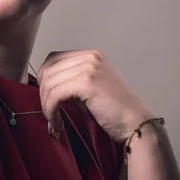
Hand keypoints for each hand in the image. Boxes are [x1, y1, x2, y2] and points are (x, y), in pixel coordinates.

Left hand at [37, 50, 155, 142]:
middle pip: (48, 70)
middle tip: (49, 113)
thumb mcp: (90, 90)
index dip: (44, 80)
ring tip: (54, 121)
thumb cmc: (115, 112)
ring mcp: (90, 67)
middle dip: (43, 94)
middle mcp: (90, 57)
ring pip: (49, 83)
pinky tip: (57, 123)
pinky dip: (50, 110)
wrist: (137, 124)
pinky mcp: (88, 82)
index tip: (47, 100)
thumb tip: (44, 88)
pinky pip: (55, 95)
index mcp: (91, 55)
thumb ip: (70, 82)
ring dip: (46, 105)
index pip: (53, 59)